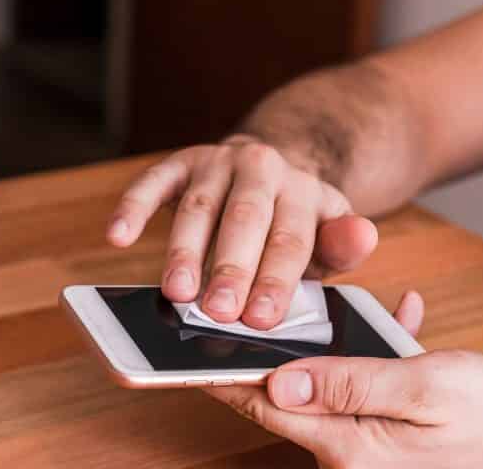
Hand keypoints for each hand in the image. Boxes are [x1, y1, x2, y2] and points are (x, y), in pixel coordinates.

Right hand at [107, 138, 377, 328]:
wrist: (269, 170)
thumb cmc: (294, 222)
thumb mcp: (327, 236)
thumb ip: (341, 244)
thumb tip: (364, 236)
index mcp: (304, 191)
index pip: (291, 239)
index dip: (276, 280)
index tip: (260, 320)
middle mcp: (262, 169)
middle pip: (245, 221)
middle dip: (230, 269)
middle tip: (217, 313)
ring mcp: (218, 162)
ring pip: (199, 208)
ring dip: (183, 251)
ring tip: (175, 293)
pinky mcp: (180, 162)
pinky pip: (152, 182)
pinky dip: (132, 208)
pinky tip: (117, 236)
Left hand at [206, 291, 482, 467]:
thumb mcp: (421, 390)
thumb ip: (347, 384)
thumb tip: (279, 384)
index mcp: (347, 444)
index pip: (264, 403)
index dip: (223, 373)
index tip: (186, 347)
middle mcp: (349, 452)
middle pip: (290, 395)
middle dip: (280, 348)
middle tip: (261, 303)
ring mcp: (369, 448)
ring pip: (329, 385)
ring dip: (334, 346)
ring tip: (342, 303)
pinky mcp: (389, 437)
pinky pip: (365, 390)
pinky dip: (373, 357)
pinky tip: (399, 322)